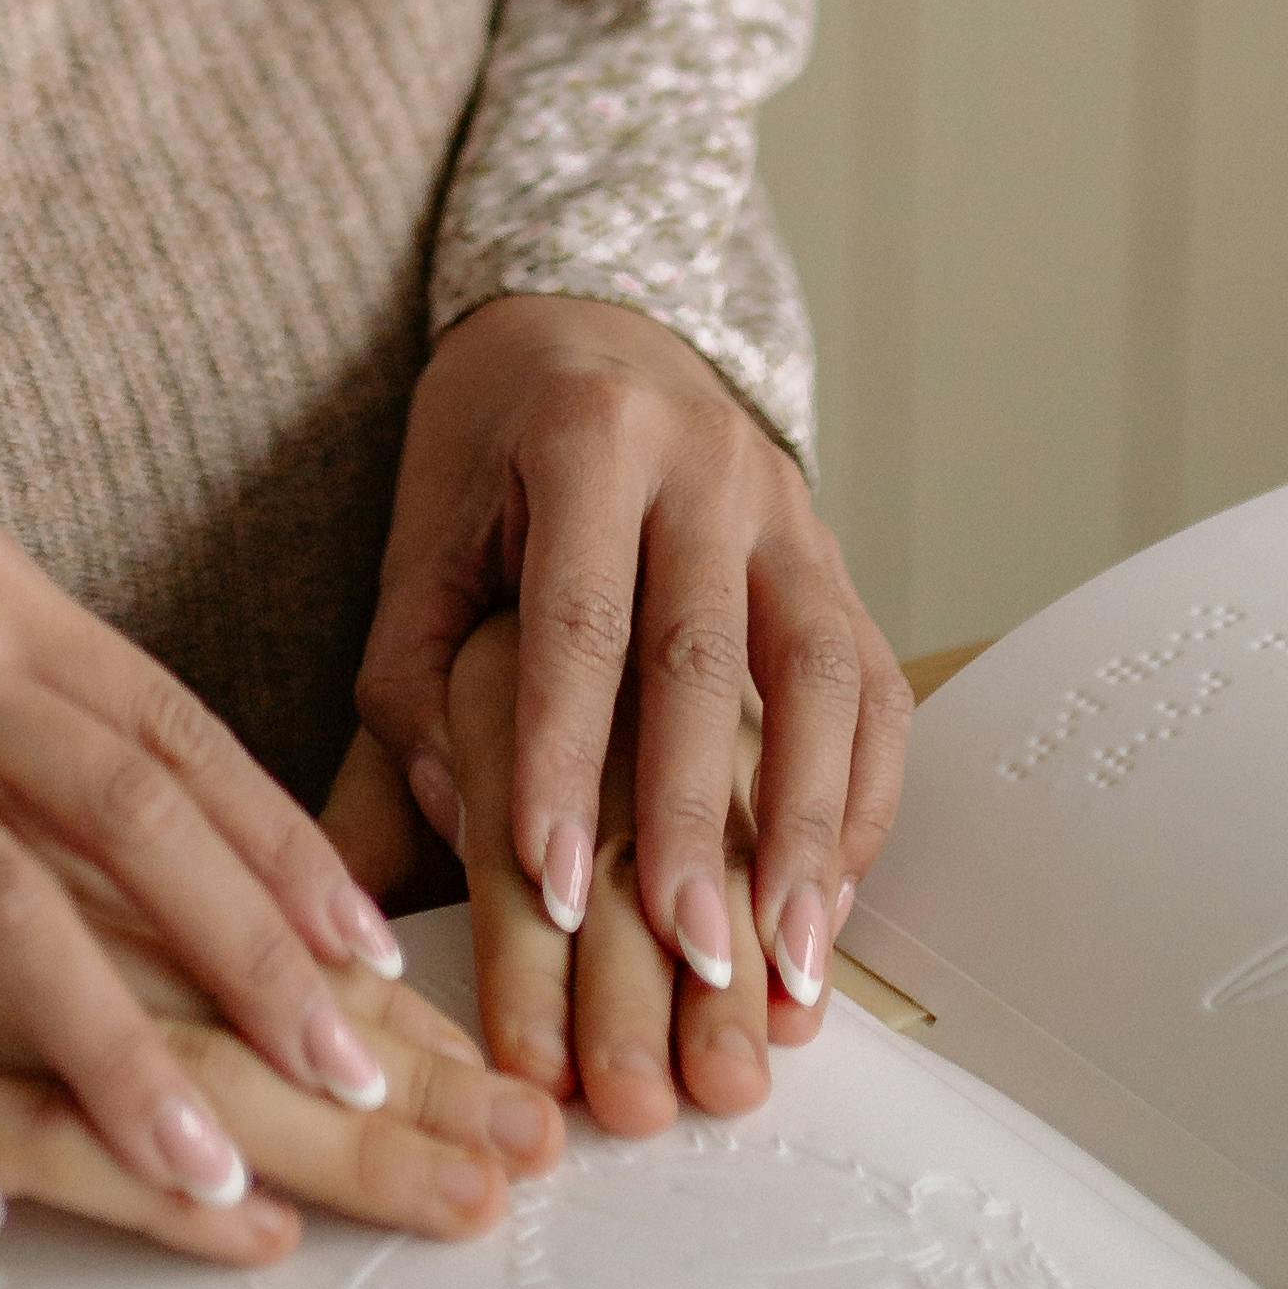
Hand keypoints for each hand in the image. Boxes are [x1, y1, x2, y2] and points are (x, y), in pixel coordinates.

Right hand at [0, 427, 411, 1245]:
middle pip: (130, 813)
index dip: (280, 847)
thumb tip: (161, 802)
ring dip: (117, 1049)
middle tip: (352, 1076)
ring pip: (6, 906)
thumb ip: (18, 683)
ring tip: (201, 1167)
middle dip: (254, 958)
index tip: (370, 960)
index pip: (172, 727)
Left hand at [354, 297, 909, 1021]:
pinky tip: (826, 898)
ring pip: (823, 678)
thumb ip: (413, 679)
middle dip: (699, 821)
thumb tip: (460, 827)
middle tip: (689, 956)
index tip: (551, 890)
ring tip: (785, 957)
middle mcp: (709, 464)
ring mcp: (791, 508)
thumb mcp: (419, 537)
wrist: (587, 330)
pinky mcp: (836, 559)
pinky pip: (873, 687)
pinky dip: (860, 800)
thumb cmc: (486, 449)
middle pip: (711, 661)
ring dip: (809, 830)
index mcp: (590, 439)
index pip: (582, 622)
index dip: (566, 762)